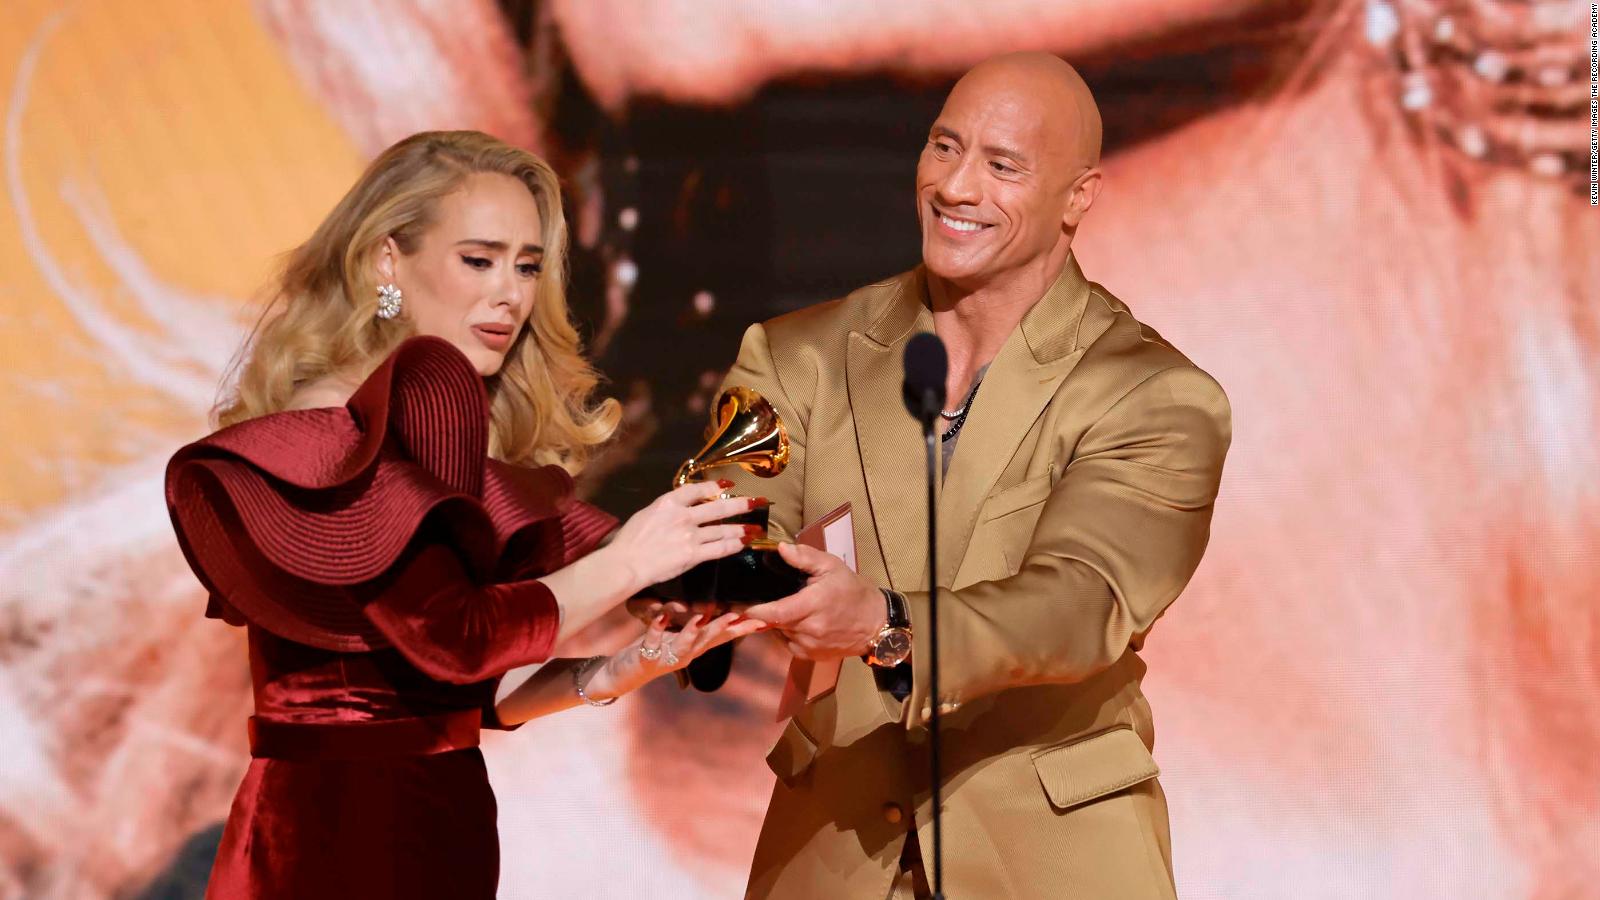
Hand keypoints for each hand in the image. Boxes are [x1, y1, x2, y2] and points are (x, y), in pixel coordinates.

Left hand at [587, 611, 766, 699]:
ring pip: (686, 645)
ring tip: (702, 615)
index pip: (723, 637)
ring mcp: (667, 659)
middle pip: (709, 641)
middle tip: (738, 615)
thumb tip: (717, 608)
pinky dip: (656, 629)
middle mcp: (686, 655)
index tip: (762, 621)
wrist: (622, 675)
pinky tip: (659, 616)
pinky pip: (652, 642)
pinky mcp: (646, 658)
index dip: (742, 630)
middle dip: (723, 628)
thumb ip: (698, 626)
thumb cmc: (653, 650)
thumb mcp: (679, 637)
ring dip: (694, 631)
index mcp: (695, 648)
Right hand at [606, 481, 763, 589]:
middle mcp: (683, 516)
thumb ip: (666, 509)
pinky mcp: (693, 555)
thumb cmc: (630, 541)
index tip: (728, 485)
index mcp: (669, 502)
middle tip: (757, 502)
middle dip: (741, 505)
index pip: (698, 489)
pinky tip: (742, 544)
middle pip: (719, 507)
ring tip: (755, 528)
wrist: (627, 563)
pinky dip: (733, 546)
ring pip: (723, 530)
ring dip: (741, 529)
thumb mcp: (647, 514)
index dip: (716, 486)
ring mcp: (690, 536)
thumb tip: (680, 506)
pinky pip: (718, 549)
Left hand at [743, 542, 885, 660]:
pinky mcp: (811, 656)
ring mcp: (810, 646)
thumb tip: (781, 549)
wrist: (875, 623)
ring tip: (788, 607)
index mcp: (813, 605)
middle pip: (773, 622)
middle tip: (760, 598)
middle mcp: (810, 629)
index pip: (775, 612)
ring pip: (779, 633)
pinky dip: (786, 633)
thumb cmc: (853, 591)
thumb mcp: (832, 566)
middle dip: (765, 611)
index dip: (755, 610)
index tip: (739, 605)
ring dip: (777, 621)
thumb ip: (805, 557)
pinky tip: (797, 621)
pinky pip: (788, 644)